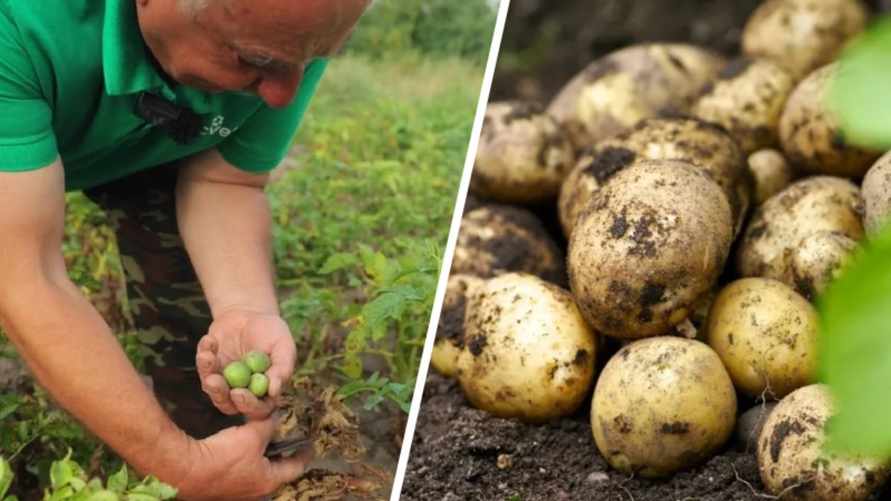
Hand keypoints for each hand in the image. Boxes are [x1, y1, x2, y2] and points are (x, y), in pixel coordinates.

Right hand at [174, 416, 311, 500]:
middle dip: (279, 455)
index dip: (303, 454)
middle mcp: (256, 491)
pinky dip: (244, 458)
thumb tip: (276, 415)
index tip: (309, 445)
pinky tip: (238, 445)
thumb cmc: (225, 455)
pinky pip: (240, 471)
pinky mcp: (221, 488)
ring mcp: (238, 492)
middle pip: (275, 471)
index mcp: (269, 481)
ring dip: (260, 456)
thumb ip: (268, 424)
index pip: (295, 467)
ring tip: (260, 439)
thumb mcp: (253, 434)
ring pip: (256, 471)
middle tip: (283, 440)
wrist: (185, 470)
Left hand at [196, 310, 295, 418]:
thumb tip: (274, 391)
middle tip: (214, 381)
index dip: (247, 404)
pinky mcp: (210, 370)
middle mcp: (244, 392)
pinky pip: (203, 368)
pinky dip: (203, 356)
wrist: (252, 315)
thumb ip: (282, 368)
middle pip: (230, 405)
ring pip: (212, 389)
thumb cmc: (272, 332)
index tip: (239, 393)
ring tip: (207, 356)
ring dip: (207, 375)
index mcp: (265, 392)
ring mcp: (225, 383)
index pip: (258, 408)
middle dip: (220, 394)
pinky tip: (209, 340)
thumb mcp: (283, 346)